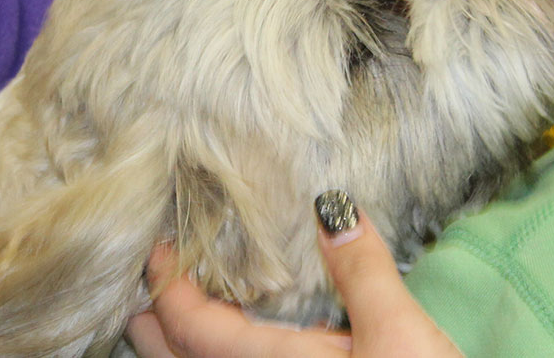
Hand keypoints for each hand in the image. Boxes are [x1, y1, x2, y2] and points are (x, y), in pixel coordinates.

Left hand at [126, 198, 460, 357]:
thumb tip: (332, 209)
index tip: (160, 249)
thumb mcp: (403, 337)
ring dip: (182, 349)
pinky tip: (232, 350)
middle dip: (156, 324)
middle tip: (149, 282)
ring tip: (175, 316)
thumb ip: (363, 274)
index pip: (192, 329)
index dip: (167, 288)